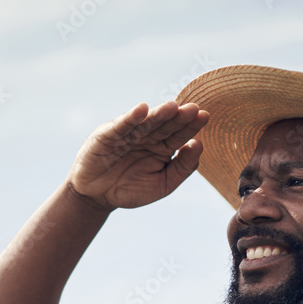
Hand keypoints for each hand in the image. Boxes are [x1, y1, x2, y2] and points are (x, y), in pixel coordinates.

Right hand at [66, 101, 209, 210]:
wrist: (97, 196)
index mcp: (163, 147)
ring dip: (159, 114)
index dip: (191, 126)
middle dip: (178, 117)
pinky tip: (142, 110)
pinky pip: (122, 125)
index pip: (180, 135)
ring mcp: (129, 134)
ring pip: (146, 123)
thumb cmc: (131, 189)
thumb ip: (183, 168)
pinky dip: (131, 118)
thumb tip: (199, 145)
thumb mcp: (163, 184)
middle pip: (166, 125)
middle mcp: (148, 137)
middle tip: (193, 109)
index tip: (205, 116)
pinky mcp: (109, 134)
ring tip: (172, 107)